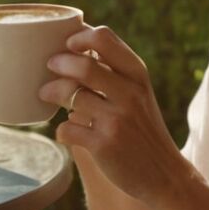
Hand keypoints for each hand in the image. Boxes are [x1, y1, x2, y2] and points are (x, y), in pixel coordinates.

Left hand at [39, 24, 193, 207]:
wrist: (163, 173)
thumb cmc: (143, 128)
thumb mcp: (140, 92)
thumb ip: (115, 71)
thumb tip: (74, 49)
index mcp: (138, 74)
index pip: (105, 38)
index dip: (79, 36)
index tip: (68, 44)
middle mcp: (129, 93)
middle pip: (84, 65)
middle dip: (59, 62)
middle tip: (49, 65)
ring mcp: (117, 119)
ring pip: (71, 95)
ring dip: (51, 91)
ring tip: (45, 93)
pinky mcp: (104, 144)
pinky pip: (68, 127)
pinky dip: (61, 128)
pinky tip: (66, 130)